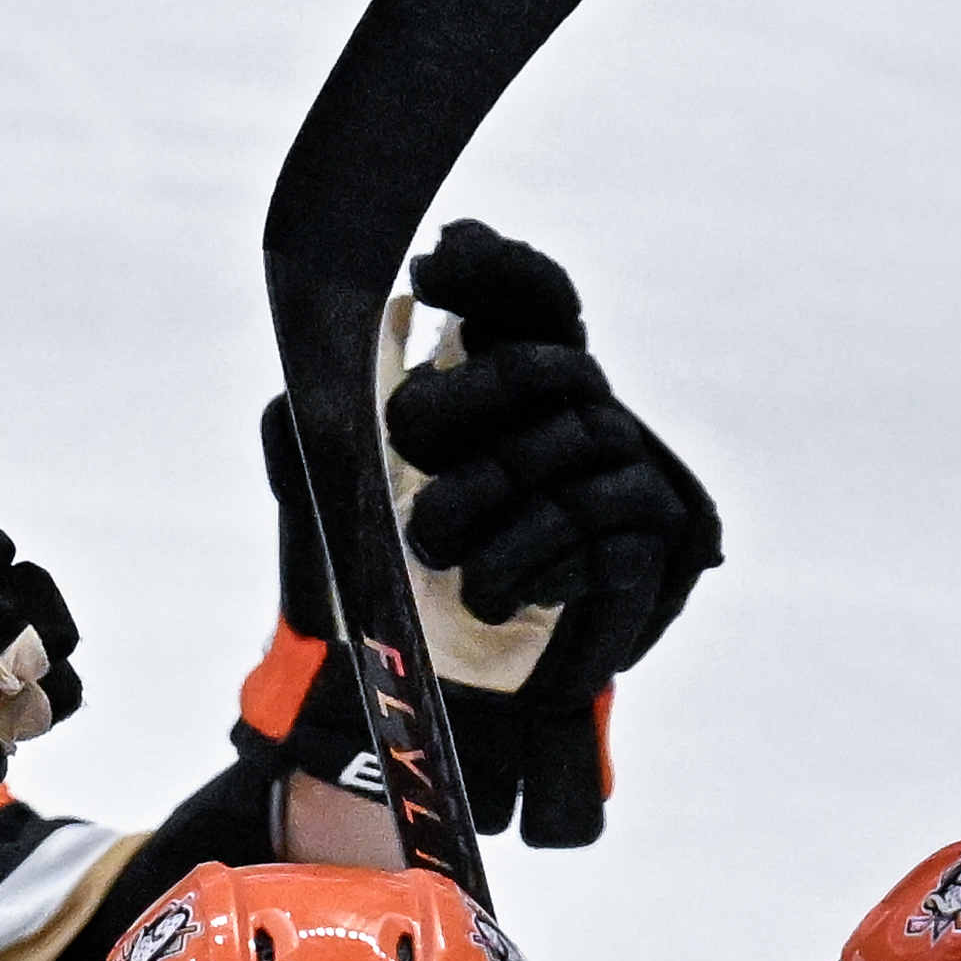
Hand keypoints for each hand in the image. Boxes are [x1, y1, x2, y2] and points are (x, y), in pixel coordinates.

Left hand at [255, 219, 719, 848]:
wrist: (421, 697)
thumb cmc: (375, 587)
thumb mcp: (330, 500)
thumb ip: (316, 433)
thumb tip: (319, 370)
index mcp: (503, 388)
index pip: (533, 298)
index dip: (500, 270)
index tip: (434, 263)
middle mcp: (571, 417)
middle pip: (549, 368)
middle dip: (470, 400)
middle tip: (404, 438)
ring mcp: (617, 479)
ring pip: (564, 456)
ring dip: (481, 507)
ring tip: (435, 556)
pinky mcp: (644, 550)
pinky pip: (598, 534)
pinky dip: (531, 565)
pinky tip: (489, 598)